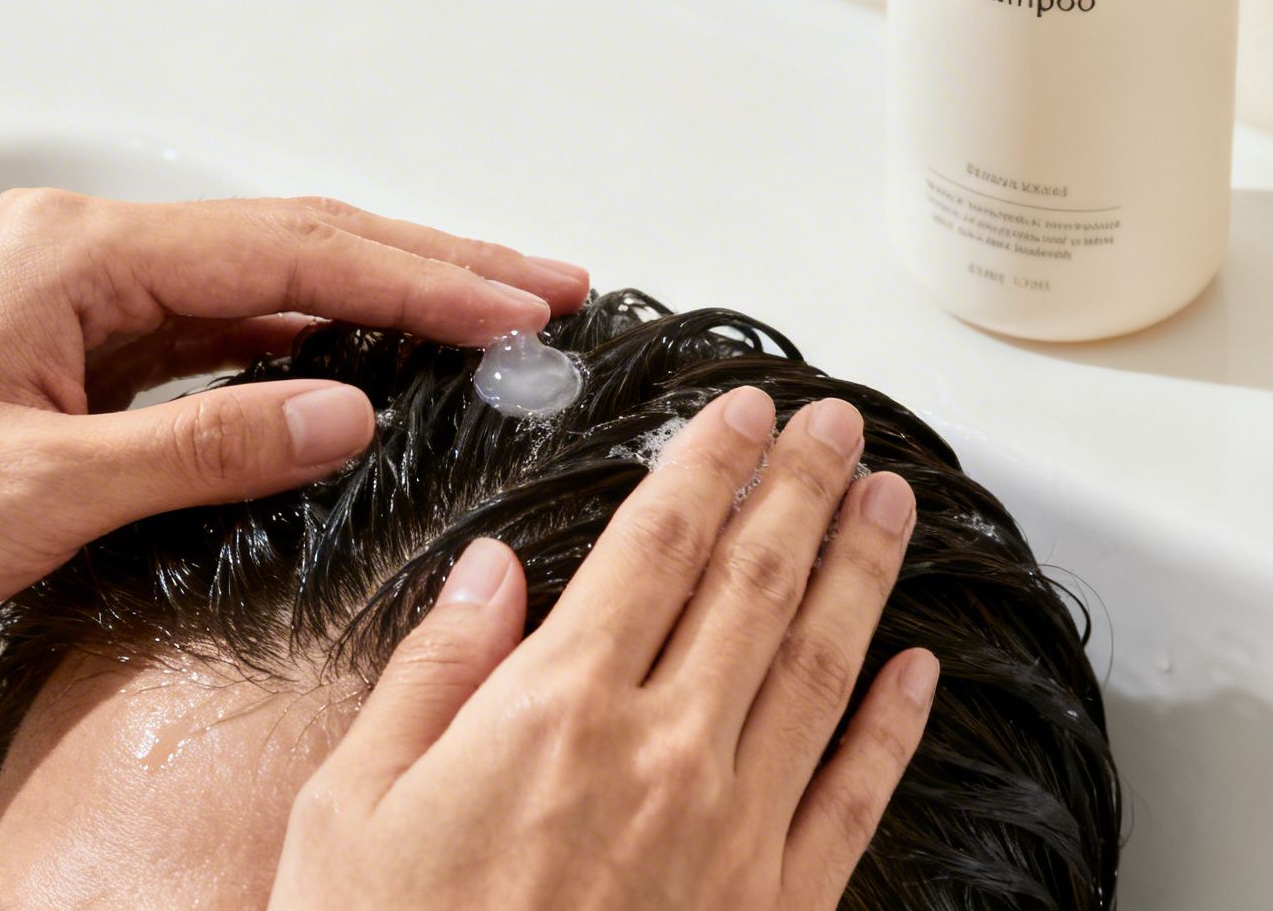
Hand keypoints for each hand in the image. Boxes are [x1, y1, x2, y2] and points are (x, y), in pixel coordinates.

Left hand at [0, 192, 586, 733]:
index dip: (420, 275)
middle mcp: (84, 255)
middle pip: (293, 245)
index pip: (290, 248)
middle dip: (427, 266)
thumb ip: (211, 442)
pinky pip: (217, 345)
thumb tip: (347, 412)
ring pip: (264, 292)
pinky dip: (302, 357)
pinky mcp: (78, 362)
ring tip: (488, 320)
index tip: (516, 302)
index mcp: (76, 250)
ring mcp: (82, 305)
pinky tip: (367, 376)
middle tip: (542, 284)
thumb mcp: (47, 485)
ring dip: (375, 307)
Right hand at [269, 388, 938, 909]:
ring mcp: (732, 832)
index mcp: (557, 710)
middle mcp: (664, 753)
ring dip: (863, 572)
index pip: (657, 545)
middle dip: (802, 487)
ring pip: (822, 668)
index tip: (741, 411)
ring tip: (891, 501)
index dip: (708, 464)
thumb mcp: (354, 804)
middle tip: (836, 424)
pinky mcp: (773, 908)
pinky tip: (918, 670)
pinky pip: (853, 797)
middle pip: (756, 583)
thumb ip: (435, 672)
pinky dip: (894, 726)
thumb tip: (490, 572)